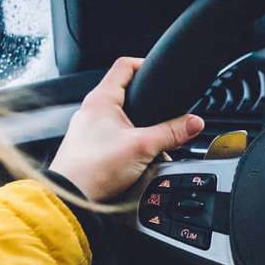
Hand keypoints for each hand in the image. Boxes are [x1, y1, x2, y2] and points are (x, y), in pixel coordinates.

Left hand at [48, 57, 203, 200]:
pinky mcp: (90, 149)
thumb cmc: (93, 169)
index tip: (162, 74)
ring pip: (123, 120)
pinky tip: (141, 161)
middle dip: (150, 106)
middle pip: (127, 95)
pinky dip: (131, 146)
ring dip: (142, 130)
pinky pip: (116, 139)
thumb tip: (194, 123)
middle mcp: (92, 111)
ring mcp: (89, 130)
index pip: (125, 65)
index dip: (145, 64)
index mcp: (101, 99)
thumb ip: (172, 133)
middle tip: (165, 114)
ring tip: (155, 144)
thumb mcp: (143, 147)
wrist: (71, 200)